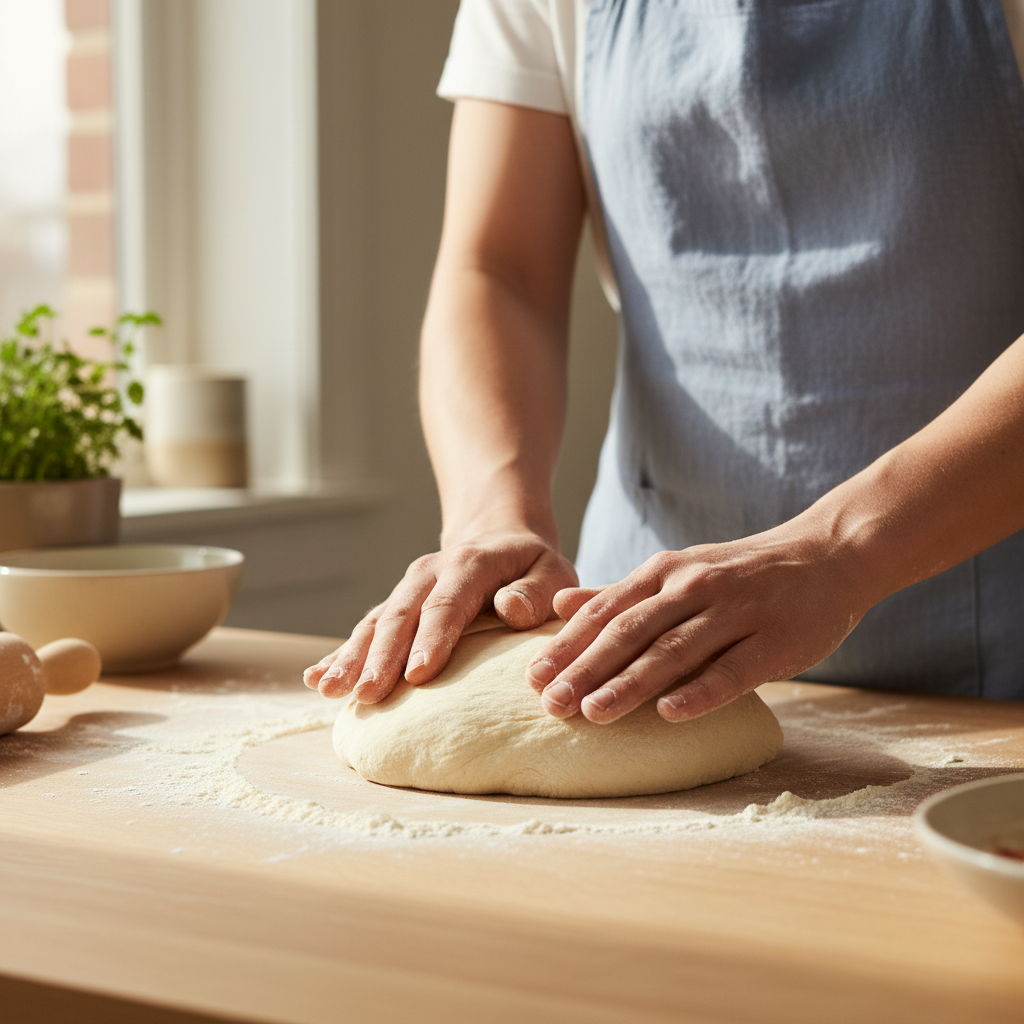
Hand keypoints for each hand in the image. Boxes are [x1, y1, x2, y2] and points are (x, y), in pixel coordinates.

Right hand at [304, 528, 577, 702]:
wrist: (496, 537)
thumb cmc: (532, 567)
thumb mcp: (552, 571)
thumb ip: (538, 591)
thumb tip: (512, 609)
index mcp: (471, 564)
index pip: (448, 603)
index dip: (433, 638)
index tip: (419, 674)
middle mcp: (430, 573)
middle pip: (402, 617)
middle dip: (382, 658)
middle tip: (369, 696)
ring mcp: (407, 590)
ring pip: (375, 624)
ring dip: (352, 658)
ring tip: (329, 690)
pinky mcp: (394, 606)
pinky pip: (364, 630)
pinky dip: (340, 654)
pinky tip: (316, 678)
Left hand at [525, 517, 871, 723]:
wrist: (826, 555)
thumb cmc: (741, 573)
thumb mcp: (678, 571)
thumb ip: (620, 591)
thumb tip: (560, 603)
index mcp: (664, 572)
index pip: (605, 612)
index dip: (568, 646)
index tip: (533, 679)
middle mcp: (693, 587)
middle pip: (630, 632)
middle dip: (586, 668)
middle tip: (551, 704)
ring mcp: (735, 612)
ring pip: (674, 650)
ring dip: (630, 683)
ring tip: (593, 713)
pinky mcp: (774, 640)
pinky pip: (733, 669)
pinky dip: (700, 691)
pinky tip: (669, 714)